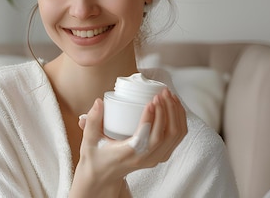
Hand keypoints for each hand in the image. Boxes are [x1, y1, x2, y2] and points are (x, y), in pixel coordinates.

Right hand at [70, 88, 186, 196]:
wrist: (103, 176)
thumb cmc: (96, 157)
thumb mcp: (89, 139)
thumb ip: (91, 120)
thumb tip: (99, 102)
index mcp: (128, 154)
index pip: (146, 137)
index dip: (151, 118)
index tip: (151, 101)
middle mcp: (146, 158)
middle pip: (166, 135)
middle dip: (167, 110)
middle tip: (161, 93)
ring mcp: (156, 158)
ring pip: (176, 136)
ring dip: (176, 113)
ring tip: (168, 95)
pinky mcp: (161, 155)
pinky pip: (177, 138)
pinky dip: (180, 120)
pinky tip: (174, 106)